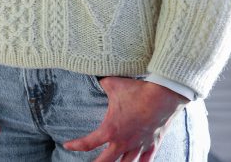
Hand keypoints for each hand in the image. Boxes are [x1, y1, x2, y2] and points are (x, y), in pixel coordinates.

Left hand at [63, 77, 188, 161]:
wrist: (163, 95)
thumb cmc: (137, 90)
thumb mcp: (112, 84)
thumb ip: (101, 83)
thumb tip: (95, 77)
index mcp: (110, 129)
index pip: (88, 143)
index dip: (75, 146)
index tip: (67, 145)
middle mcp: (124, 141)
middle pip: (106, 161)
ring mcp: (139, 145)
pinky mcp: (152, 144)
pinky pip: (146, 161)